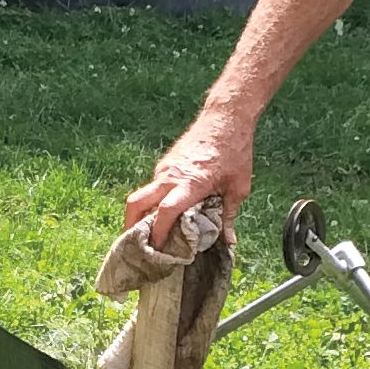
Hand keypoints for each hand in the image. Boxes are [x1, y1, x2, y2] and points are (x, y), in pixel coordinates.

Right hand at [125, 107, 255, 245]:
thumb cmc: (235, 150)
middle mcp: (171, 176)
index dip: (158, 233)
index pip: (165, 211)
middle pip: (136, 203)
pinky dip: (153, 202)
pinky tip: (164, 214)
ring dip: (142, 215)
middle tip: (136, 246)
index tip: (157, 251)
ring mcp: (165, 168)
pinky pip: (153, 187)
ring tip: (150, 235)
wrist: (225, 117)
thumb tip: (228, 242)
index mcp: (191, 183)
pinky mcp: (165, 163)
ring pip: (143, 195)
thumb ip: (229, 216)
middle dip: (131, 226)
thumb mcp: (238, 187)